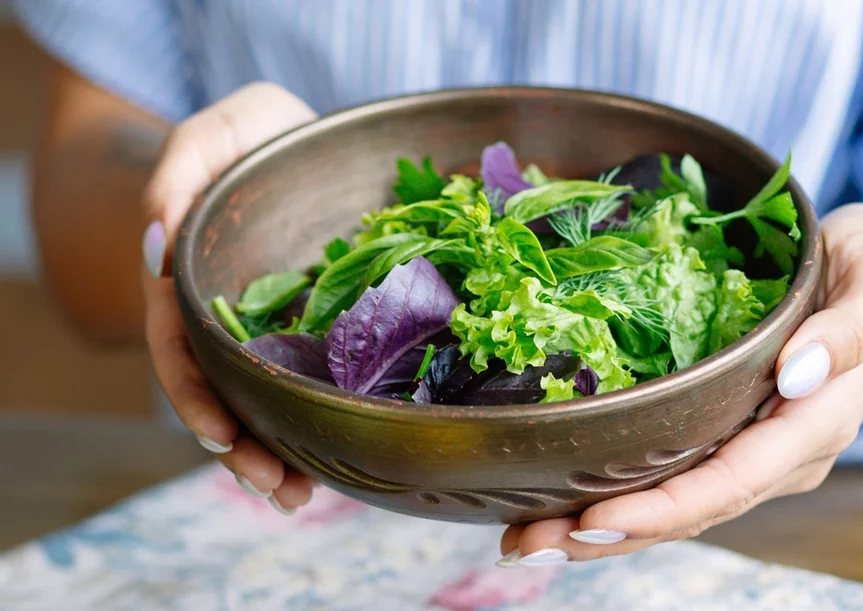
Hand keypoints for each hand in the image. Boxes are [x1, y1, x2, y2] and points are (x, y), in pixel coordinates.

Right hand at [141, 83, 318, 513]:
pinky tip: (329, 464)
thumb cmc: (252, 132)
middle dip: (242, 449)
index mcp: (191, 281)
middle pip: (220, 394)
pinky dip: (311, 425)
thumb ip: (179, 171)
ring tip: (299, 498)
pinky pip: (305, 384)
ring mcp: (268, 327)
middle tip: (278, 491)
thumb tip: (154, 245)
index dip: (195, 397)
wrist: (301, 139)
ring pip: (260, 402)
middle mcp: (225, 315)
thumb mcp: (215, 132)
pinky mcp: (311, 329)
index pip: (181, 349)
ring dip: (274, 454)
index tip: (222, 437)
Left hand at [497, 203, 862, 566]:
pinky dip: (616, 498)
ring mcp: (752, 451)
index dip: (665, 507)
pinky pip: (673, 477)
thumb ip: (852, 327)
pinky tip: (560, 506)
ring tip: (525, 540)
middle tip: (527, 543)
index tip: (594, 519)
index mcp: (817, 422)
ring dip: (599, 530)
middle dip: (609, 533)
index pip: (735, 480)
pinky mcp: (728, 437)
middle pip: (693, 510)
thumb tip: (799, 375)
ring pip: (676, 506)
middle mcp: (781, 454)